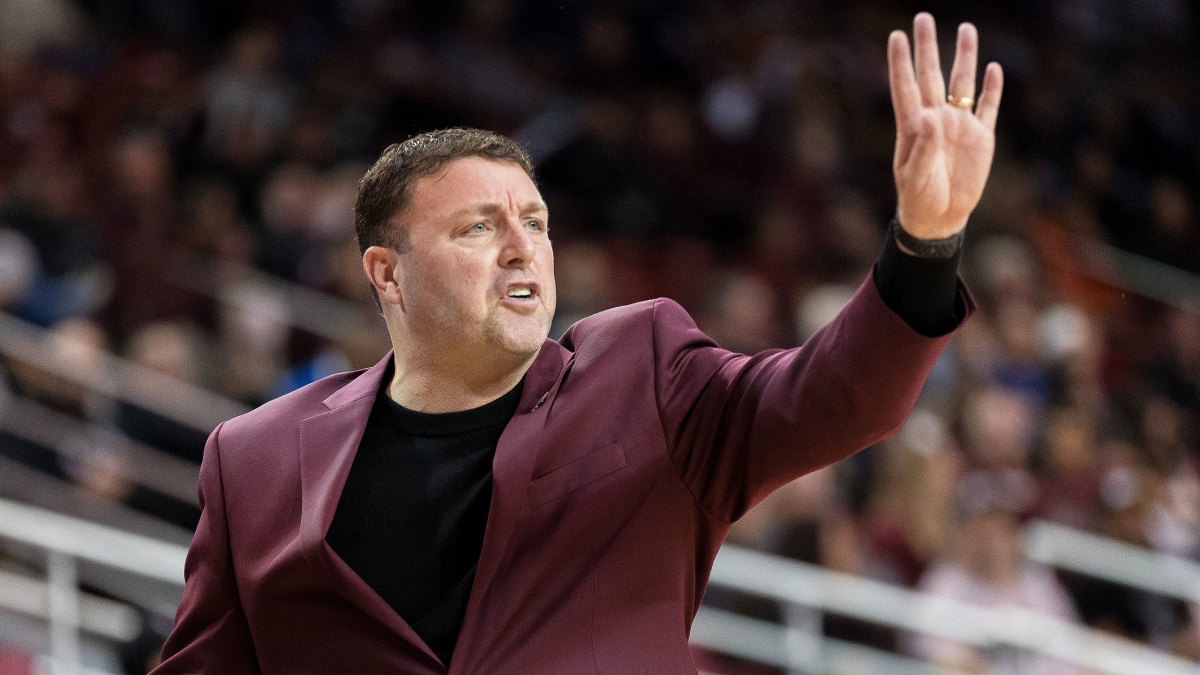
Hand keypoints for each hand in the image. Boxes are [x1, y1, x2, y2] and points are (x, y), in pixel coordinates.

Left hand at [888, 13, 1002, 238]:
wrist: (940, 218)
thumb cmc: (919, 199)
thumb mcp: (915, 177)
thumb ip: (923, 147)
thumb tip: (930, 116)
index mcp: (913, 126)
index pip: (905, 87)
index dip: (900, 62)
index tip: (896, 36)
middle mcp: (935, 119)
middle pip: (932, 75)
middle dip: (928, 47)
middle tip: (923, 17)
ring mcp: (959, 126)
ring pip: (962, 83)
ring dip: (964, 57)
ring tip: (966, 28)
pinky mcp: (981, 137)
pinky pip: (987, 107)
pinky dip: (991, 88)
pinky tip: (993, 68)